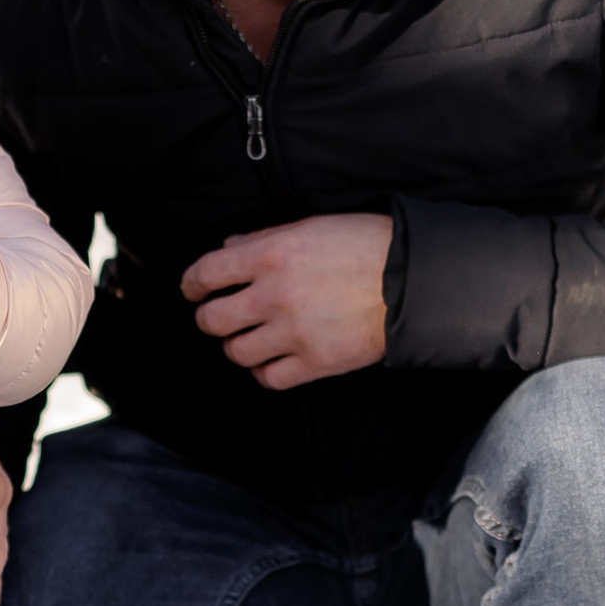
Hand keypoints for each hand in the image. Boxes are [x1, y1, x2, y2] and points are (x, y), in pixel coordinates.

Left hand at [181, 212, 390, 389]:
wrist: (413, 280)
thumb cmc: (365, 245)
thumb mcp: (311, 227)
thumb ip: (264, 238)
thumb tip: (228, 249)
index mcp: (271, 255)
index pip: (207, 273)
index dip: (191, 284)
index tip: (193, 290)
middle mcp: (274, 295)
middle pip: (212, 320)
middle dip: (210, 318)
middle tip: (221, 316)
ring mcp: (293, 332)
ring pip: (237, 353)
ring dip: (238, 345)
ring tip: (252, 337)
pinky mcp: (315, 362)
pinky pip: (269, 378)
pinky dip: (265, 371)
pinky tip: (273, 359)